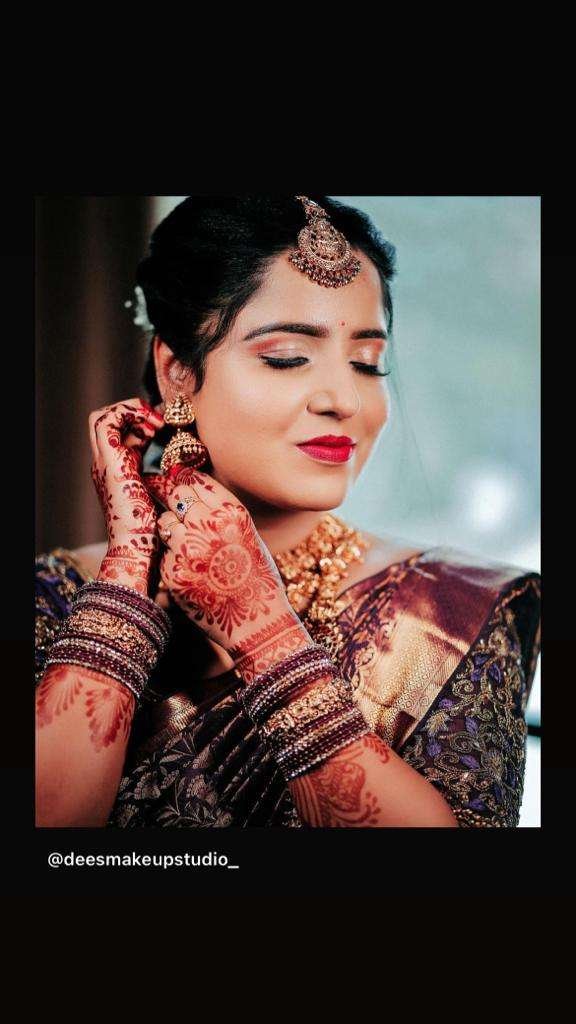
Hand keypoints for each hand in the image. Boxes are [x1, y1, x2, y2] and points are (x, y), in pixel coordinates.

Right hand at [89, 397, 165, 593]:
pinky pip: (105, 422)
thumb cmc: (153, 532)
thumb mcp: (162, 497)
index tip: (165, 430)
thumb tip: (182, 468)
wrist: (136, 549)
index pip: (122, 434)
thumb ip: (165, 480)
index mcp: (117, 472)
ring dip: (131, 412)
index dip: (140, 424)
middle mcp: (105, 465)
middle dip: (134, 413)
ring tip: (156, 425)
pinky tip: (153, 429)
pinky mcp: (108, 462)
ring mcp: (103, 463)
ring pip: (102, 418)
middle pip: (108, 422)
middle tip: (160, 424)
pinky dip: (128, 415)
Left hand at [156, 467, 310, 677]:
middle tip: (178, 509)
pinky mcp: (173, 573)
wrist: (256, 620)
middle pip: (175, 494)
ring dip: (172, 530)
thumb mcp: (248, 533)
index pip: (195, 479)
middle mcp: (208, 525)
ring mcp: (187, 550)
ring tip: (191, 548)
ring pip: (165, 522)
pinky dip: (173, 559)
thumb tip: (189, 487)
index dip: (186, 480)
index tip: (181, 482)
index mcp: (231, 512)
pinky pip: (164, 554)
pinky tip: (193, 572)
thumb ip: (220, 510)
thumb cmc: (256, 576)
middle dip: (175, 499)